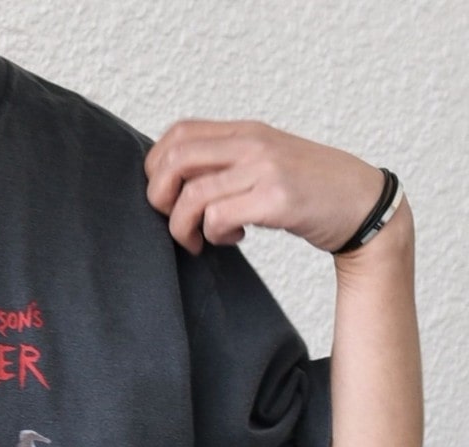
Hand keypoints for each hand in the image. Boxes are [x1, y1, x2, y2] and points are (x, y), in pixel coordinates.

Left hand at [144, 120, 384, 255]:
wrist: (362, 203)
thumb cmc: (310, 190)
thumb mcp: (265, 163)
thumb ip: (227, 164)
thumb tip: (174, 184)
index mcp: (245, 132)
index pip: (177, 134)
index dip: (157, 169)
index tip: (168, 198)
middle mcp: (252, 143)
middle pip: (174, 160)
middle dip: (159, 200)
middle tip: (176, 222)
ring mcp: (265, 169)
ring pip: (191, 195)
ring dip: (183, 227)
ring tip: (201, 239)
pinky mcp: (276, 199)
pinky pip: (218, 218)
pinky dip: (214, 235)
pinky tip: (234, 237)